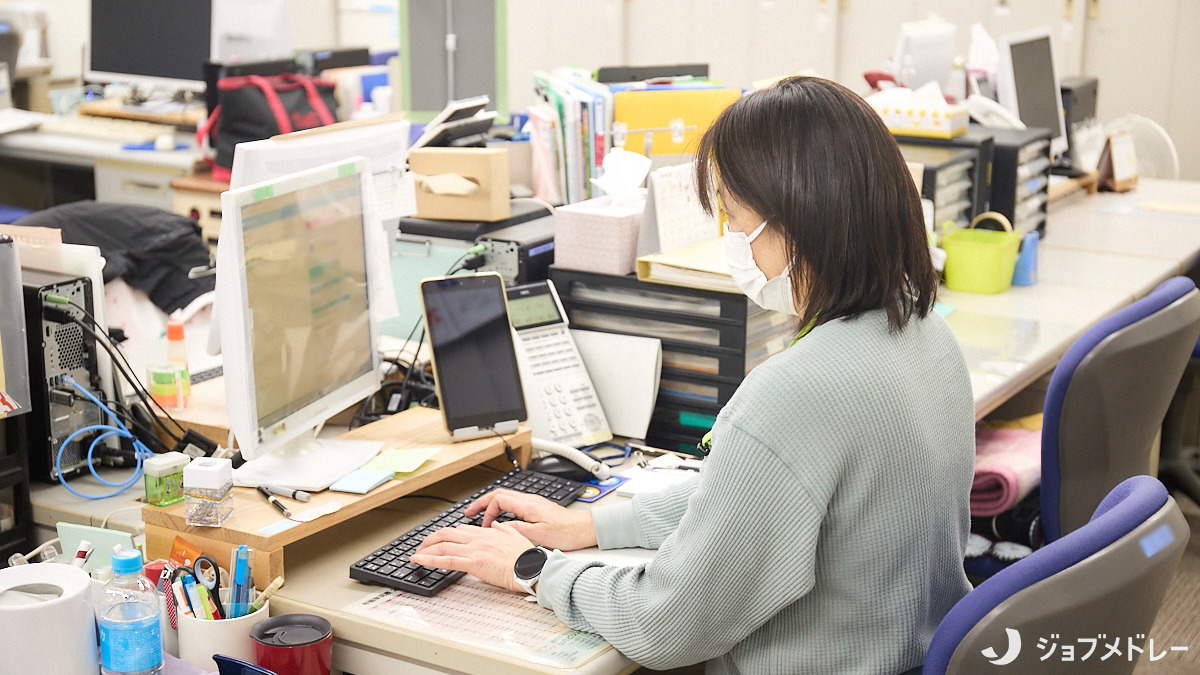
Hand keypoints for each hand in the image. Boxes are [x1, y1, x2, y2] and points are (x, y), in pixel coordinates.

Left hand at [411, 522, 532, 592]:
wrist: (531, 568)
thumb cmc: (526, 557)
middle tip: (422, 546)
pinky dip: (429, 560)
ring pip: (443, 546)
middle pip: (447, 534)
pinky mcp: (473, 563)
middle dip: (430, 539)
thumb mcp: (516, 536)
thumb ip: (504, 529)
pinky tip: (420, 561)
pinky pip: (446, 560)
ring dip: (426, 550)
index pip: (461, 530)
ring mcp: (474, 550)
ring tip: (416, 555)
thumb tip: (496, 524)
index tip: (440, 539)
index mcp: (488, 533)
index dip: (447, 534)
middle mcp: (478, 538)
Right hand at [468, 489, 597, 550]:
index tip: (482, 524)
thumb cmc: (566, 533)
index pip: (498, 499)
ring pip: (506, 497)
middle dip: (482, 502)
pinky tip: (499, 518)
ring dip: (491, 505)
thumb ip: (517, 529)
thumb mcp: (539, 535)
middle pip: (499, 494)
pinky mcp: (537, 507)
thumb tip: (500, 527)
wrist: (584, 529)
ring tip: (480, 515)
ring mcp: (533, 502)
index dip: (486, 510)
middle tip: (469, 512)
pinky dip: (501, 508)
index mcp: (528, 505)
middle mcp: (530, 500)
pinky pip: (513, 503)